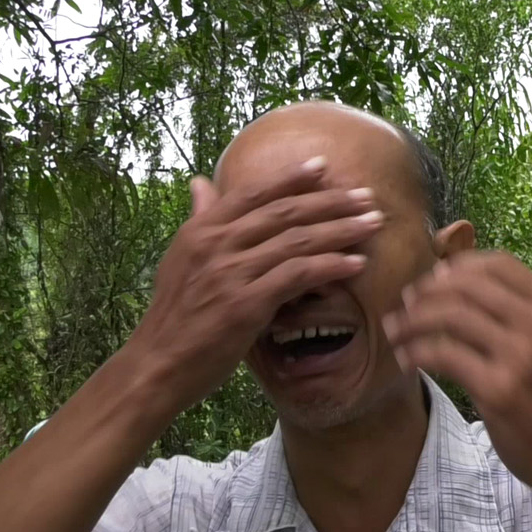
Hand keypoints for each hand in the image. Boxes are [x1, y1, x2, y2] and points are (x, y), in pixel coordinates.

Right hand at [127, 157, 382, 411]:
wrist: (157, 364)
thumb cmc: (174, 317)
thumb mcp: (180, 259)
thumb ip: (199, 220)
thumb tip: (199, 182)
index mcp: (201, 230)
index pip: (253, 193)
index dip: (292, 178)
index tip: (325, 167)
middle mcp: (215, 243)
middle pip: (284, 212)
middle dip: (331, 201)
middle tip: (366, 196)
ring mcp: (230, 272)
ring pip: (297, 239)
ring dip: (341, 229)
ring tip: (374, 223)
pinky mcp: (245, 303)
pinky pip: (298, 276)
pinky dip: (330, 266)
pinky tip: (356, 264)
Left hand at [381, 251, 531, 493]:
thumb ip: (518, 317)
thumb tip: (453, 282)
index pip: (499, 263)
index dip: (457, 265)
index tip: (432, 281)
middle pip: (466, 285)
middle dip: (426, 291)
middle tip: (404, 307)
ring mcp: (520, 356)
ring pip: (449, 315)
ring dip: (412, 321)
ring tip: (396, 332)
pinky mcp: (497, 388)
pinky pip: (442, 354)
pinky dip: (415, 352)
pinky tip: (407, 360)